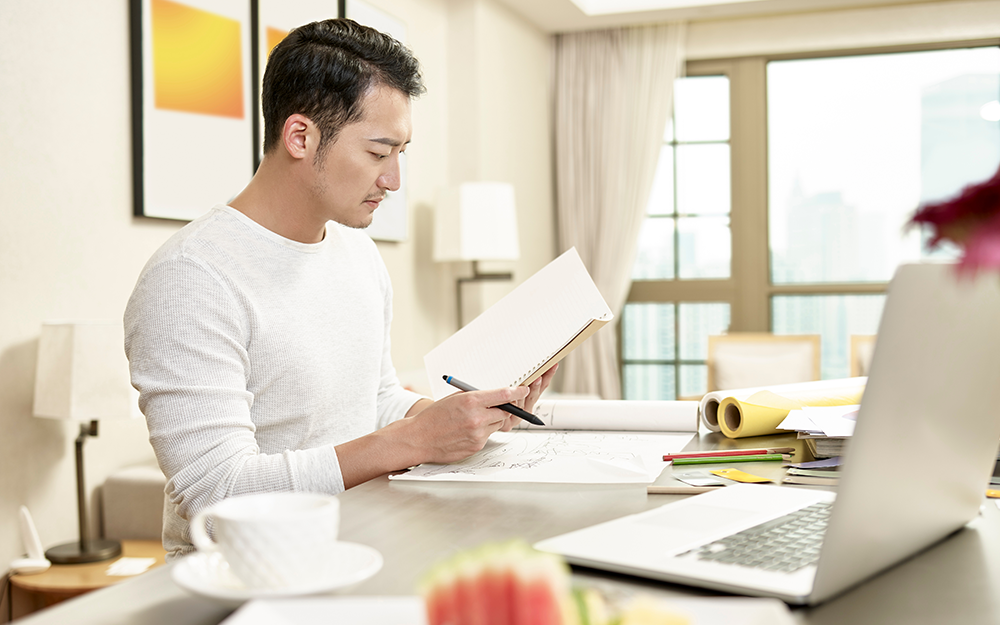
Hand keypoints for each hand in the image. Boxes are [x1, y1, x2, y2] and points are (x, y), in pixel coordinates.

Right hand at [403, 385, 529, 463]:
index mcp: (470, 401)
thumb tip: (495, 395)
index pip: (503, 395)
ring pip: (497, 424)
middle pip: (505, 411)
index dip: (517, 392)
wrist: (419, 438)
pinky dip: (482, 432)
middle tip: (495, 406)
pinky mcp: (476, 446)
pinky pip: (487, 436)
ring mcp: (477, 434)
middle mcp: (476, 418)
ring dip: (492, 420)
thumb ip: (476, 396)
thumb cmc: (434, 416)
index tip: (524, 390)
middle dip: (503, 408)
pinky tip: (466, 431)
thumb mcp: (455, 398)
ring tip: (473, 419)